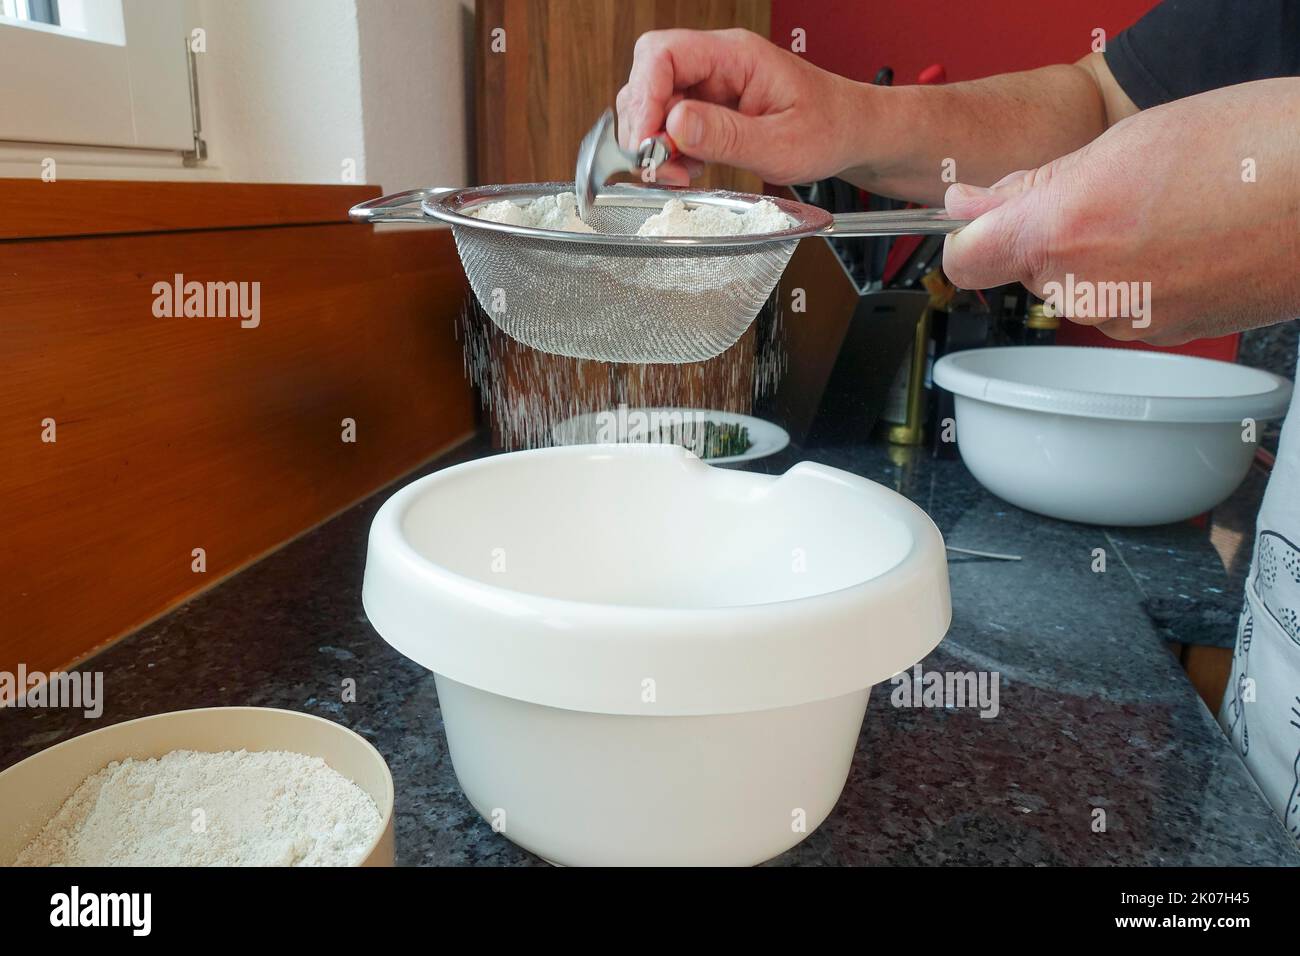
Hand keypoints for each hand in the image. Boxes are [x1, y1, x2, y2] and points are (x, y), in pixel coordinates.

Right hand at [616, 28, 862, 185]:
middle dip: (644, 125)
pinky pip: (671, 124)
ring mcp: (711, 85)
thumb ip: (726, 135)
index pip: (664, 53)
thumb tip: (673, 125)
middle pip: (649, 77)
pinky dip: (669, 151)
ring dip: (655, 142)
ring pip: (655, 104)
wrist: (851, 134)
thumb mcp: (781, 143)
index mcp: (736, 55)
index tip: (648, 140)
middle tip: (658, 165)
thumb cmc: (830, 129)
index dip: (645, 96)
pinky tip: (688, 169)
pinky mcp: (709, 109)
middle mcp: (717, 64)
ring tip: (676, 172)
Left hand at [941, 78, 1299, 344]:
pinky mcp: (1164, 336)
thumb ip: (1032, 184)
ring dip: (1101, 254)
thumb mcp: (1124, 142)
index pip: (964, 259)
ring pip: (1077, 288)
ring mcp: (1126, 319)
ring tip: (1166, 210)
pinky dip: (1140, 276)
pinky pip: (1122, 304)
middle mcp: (1085, 289)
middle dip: (1052, 234)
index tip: (976, 221)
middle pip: (1028, 269)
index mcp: (1061, 232)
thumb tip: (969, 203)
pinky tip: (1187, 239)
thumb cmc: (1256, 149)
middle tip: (1113, 191)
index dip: (967, 237)